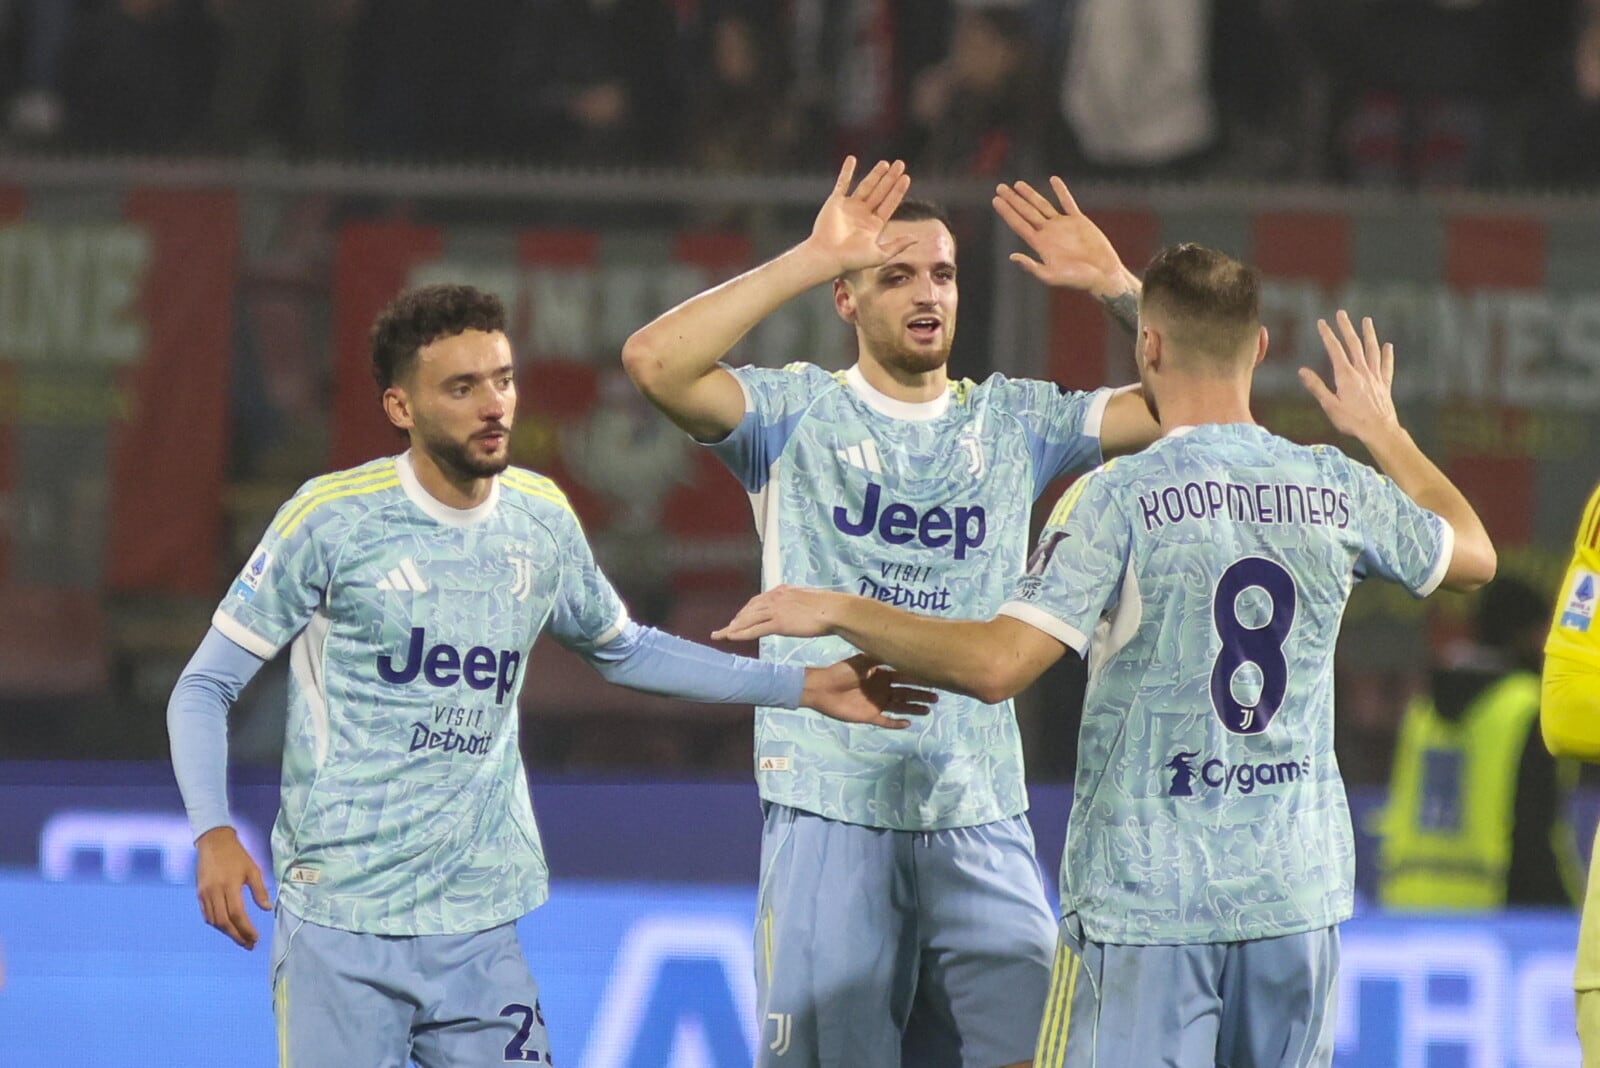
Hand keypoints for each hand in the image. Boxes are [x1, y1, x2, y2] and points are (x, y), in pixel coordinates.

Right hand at [195, 826, 272, 949]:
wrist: (214, 842)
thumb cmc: (237, 855)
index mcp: (229, 885)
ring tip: (241, 938)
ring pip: (214, 921)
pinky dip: (217, 924)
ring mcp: (205, 894)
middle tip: (249, 944)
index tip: (255, 938)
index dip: (246, 929)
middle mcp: (214, 892)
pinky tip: (227, 927)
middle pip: (224, 922)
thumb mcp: (253, 870)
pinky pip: (206, 914)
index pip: (237, 914)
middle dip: (237, 936)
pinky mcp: (199, 894)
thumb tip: (267, 909)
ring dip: (227, 932)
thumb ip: (260, 890)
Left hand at [712, 585, 839, 641]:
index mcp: (782, 590)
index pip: (758, 600)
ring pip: (748, 619)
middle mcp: (775, 597)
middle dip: (736, 619)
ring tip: (722, 635)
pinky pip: (755, 629)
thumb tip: (796, 610)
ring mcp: (776, 610)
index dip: (746, 610)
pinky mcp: (779, 623)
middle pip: (749, 608)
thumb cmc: (827, 606)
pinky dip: (741, 633)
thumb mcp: (807, 600)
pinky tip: (731, 637)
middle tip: (725, 629)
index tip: (739, 618)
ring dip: (733, 627)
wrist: (833, 609)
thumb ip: (796, 603)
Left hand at [802, 655, 937, 729]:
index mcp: (881, 674)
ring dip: (913, 709)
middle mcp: (882, 689)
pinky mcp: (869, 716)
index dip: (918, 678)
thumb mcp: (862, 660)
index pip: (904, 676)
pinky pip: (886, 721)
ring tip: (928, 710)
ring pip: (900, 707)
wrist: (822, 688)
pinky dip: (896, 723)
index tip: (932, 678)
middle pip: (906, 693)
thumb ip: (880, 655)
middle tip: (936, 697)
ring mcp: (876, 703)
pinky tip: (908, 724)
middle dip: (921, 695)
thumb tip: (900, 648)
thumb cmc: (841, 672)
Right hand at [803, 157, 913, 275]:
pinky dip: (846, 171)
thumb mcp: (880, 254)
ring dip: (875, 174)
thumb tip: (916, 239)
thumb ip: (897, 245)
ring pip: (865, 186)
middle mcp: (862, 215)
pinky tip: (852, 159)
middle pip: (880, 192)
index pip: (889, 204)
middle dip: (890, 179)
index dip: (898, 191)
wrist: (827, 256)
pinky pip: (842, 183)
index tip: (906, 178)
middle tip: (900, 164)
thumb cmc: (852, 260)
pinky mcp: (835, 202)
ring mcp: (849, 207)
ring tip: (885, 163)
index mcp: (873, 226)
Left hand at [993, 177, 1131, 299]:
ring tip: (1018, 184)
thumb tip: (1012, 257)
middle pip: (1026, 212)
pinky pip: (1068, 202)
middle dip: (1013, 200)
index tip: (995, 200)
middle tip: (1000, 187)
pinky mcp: (1079, 221)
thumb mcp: (1052, 276)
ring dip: (1030, 194)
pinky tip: (1053, 180)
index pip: (1019, 225)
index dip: (1007, 212)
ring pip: (1043, 205)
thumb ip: (1032, 267)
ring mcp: (1063, 226)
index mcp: (1040, 245)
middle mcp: (1049, 233)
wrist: (1102, 275)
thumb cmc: (1078, 280)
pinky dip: (1061, 191)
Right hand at [1299, 310, 1400, 443]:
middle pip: (1354, 344)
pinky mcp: (1384, 384)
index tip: (1322, 322)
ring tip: (1367, 321)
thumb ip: (1316, 386)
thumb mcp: (1330, 405)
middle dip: (1346, 328)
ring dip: (1369, 334)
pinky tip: (1388, 346)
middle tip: (1342, 313)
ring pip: (1372, 350)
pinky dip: (1387, 354)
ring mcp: (1375, 377)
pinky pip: (1386, 366)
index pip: (1335, 350)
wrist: (1379, 430)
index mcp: (1346, 375)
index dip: (1328, 335)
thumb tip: (1302, 371)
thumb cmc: (1352, 421)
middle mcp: (1362, 371)